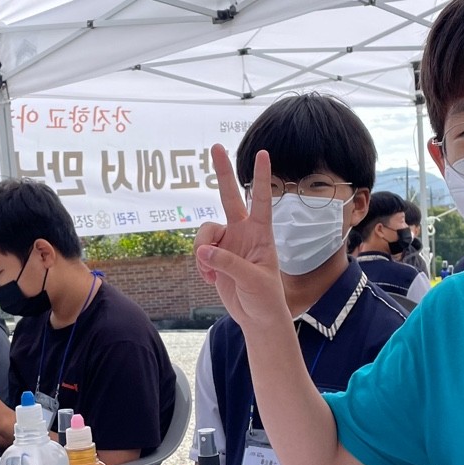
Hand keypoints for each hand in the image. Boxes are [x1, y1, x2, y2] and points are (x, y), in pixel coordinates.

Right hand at [194, 144, 287, 329]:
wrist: (257, 317)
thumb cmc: (265, 298)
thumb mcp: (252, 281)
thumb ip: (228, 264)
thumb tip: (203, 252)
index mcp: (261, 233)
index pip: (261, 199)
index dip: (261, 177)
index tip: (263, 154)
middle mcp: (243, 232)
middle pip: (229, 196)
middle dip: (222, 172)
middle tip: (215, 147)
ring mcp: (228, 243)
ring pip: (204, 232)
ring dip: (201, 252)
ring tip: (210, 274)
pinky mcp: (215, 257)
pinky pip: (198, 252)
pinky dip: (201, 266)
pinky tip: (211, 280)